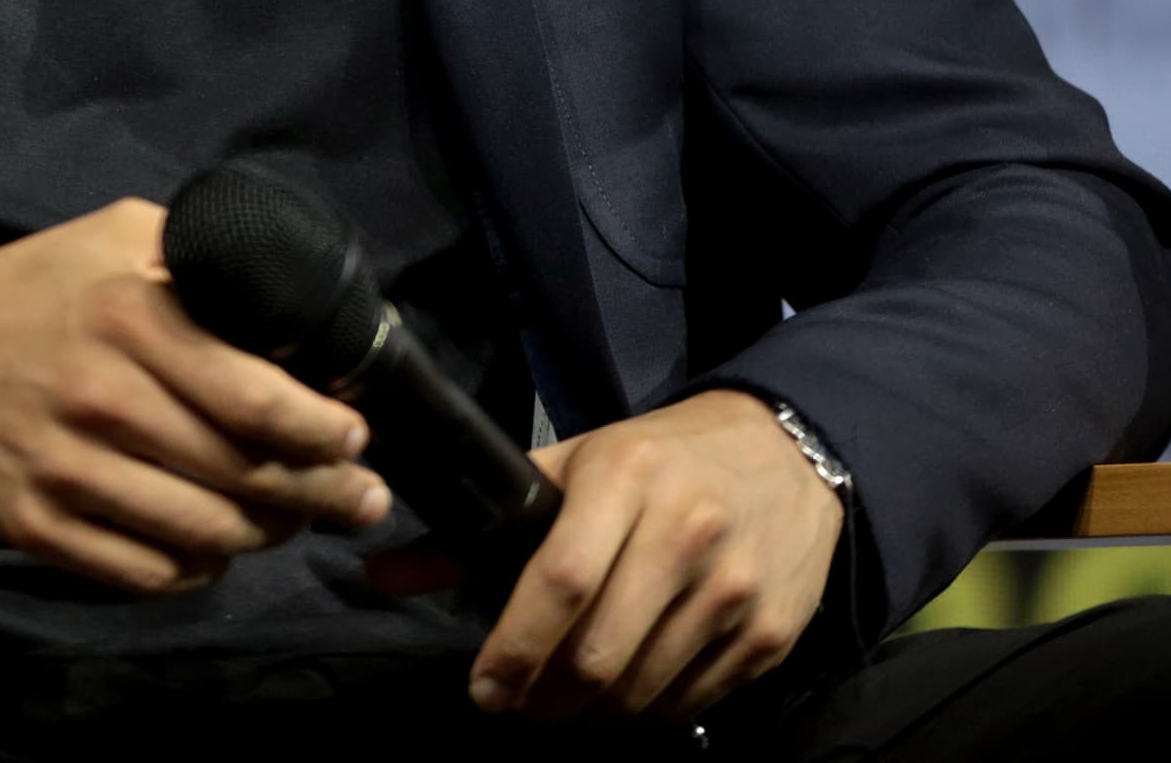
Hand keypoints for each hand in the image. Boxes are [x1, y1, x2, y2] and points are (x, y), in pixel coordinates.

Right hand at [0, 197, 390, 593]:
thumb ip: (200, 255)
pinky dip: (196, 572)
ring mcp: (67, 472)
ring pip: (206, 534)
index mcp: (131, 317)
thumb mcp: (112, 236)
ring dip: (264, 537)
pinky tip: (213, 550)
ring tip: (287, 522)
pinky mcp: (37, 529)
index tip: (355, 438)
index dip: (325, 431)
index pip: (259, 397)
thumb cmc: (24, 289)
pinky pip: (145, 573)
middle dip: (322, 495)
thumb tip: (291, 301)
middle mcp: (104, 399)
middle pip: (246, 475)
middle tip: (358, 499)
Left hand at [447, 388, 841, 723]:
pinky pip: (690, 704)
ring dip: (590, 716)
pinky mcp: (771, 634)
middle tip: (519, 703)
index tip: (483, 686)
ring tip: (565, 702)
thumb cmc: (663, 458)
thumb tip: (382, 575)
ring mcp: (735, 589)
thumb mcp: (573, 464)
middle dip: (543, 698)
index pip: (560, 581)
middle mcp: (688, 532)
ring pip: (641, 692)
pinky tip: (622, 698)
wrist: (788, 454)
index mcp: (627, 477)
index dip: (513, 648)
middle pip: (598, 655)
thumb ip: (481, 525)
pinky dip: (644, 716)